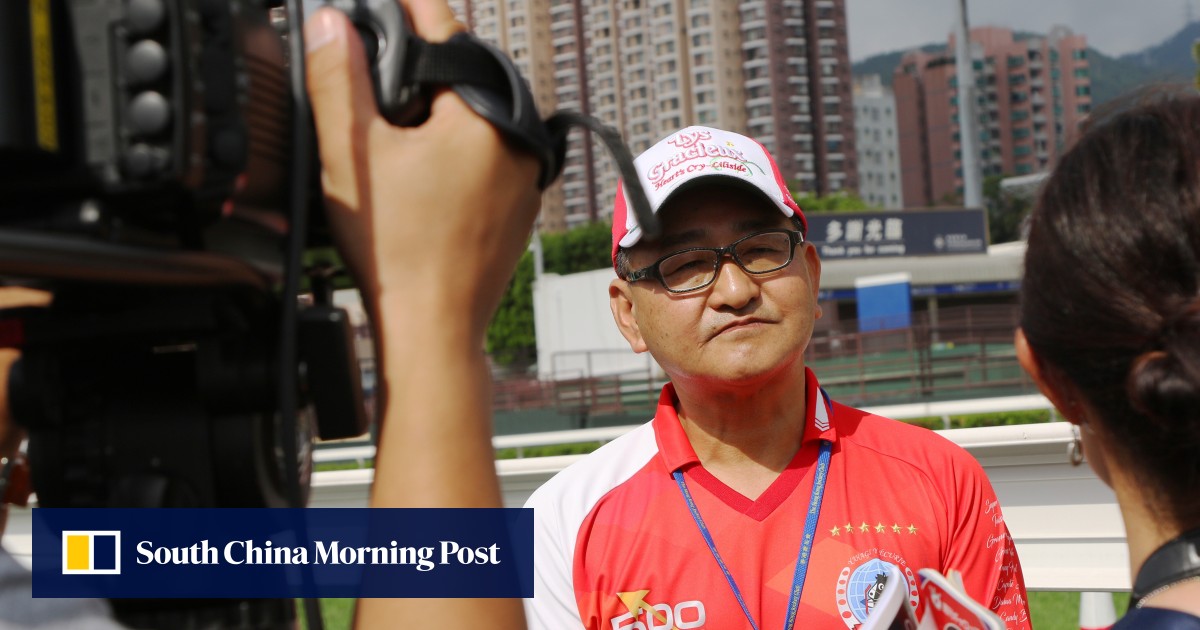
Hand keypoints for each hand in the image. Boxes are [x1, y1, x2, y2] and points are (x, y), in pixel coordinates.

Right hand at [304, 0, 541, 336]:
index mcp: (483, 116)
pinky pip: (490, 154)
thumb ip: (337, 80)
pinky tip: (421, 169)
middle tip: (378, 60)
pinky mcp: (520, 205)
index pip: (446, 33)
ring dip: (440, 108)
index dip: (411, 7)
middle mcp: (517, 140)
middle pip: (464, 75)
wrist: (431, 326)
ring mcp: (525, 176)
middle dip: (422, 65)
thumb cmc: (396, 252)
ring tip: (393, 121)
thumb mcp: (351, 154)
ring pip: (478, 115)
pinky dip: (459, 148)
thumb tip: (330, 25)